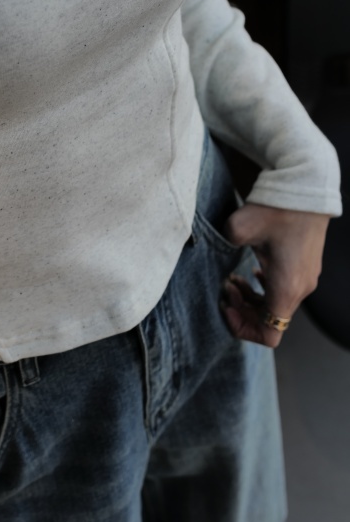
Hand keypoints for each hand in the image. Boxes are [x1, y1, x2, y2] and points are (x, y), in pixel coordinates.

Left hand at [220, 203, 330, 346]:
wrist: (306, 187)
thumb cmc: (275, 209)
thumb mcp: (237, 229)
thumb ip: (221, 248)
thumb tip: (214, 254)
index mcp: (286, 287)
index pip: (268, 335)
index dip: (243, 329)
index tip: (225, 306)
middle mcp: (300, 288)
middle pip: (270, 321)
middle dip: (243, 310)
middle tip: (225, 288)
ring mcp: (307, 278)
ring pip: (277, 306)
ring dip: (253, 299)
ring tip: (233, 280)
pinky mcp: (307, 267)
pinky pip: (285, 291)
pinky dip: (265, 288)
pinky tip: (252, 271)